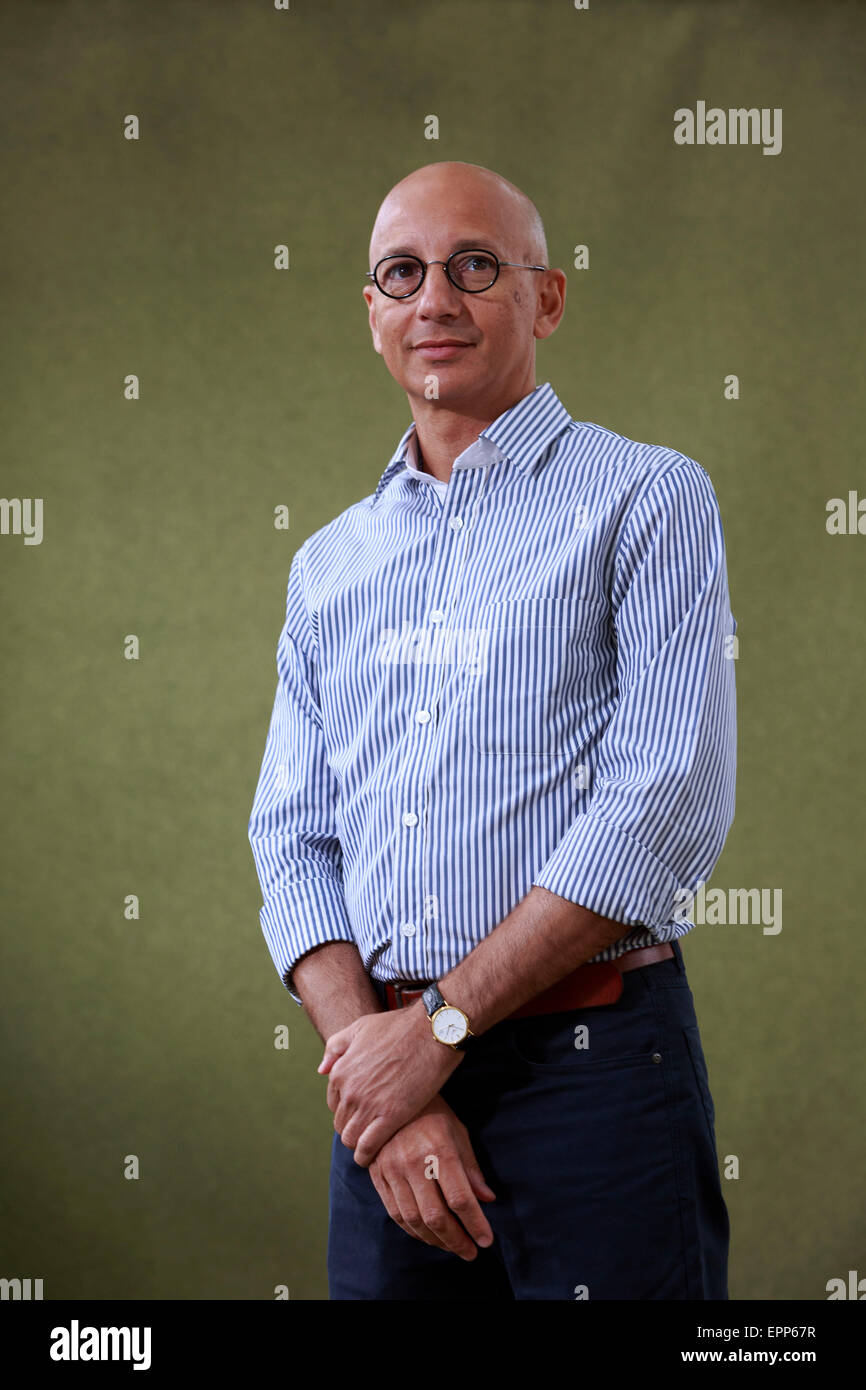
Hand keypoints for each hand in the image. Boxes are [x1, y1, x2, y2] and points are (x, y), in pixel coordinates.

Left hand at [318, 1005, 462, 1166]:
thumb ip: (336, 1048)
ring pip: (351, 1139)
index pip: (334, 1104)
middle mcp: (350, 1090)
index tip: (361, 1113)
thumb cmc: (398, 1027)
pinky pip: (368, 1147)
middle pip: (341, 1124)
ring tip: (371, 1144)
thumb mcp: (360, 1028)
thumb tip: (322, 1070)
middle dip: (352, 1128)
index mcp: (340, 1071)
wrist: (430, 1032)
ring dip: (358, 1145)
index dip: (347, 1110)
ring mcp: (369, 1105)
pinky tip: (372, 1157)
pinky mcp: (391, 1116)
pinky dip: (366, 1156)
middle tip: (368, 1130)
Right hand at [368, 1094, 496, 1260]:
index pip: (460, 1198)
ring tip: (452, 1247)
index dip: (475, 1224)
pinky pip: (395, 1213)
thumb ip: (471, 1168)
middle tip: (471, 1252)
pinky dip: (413, 1231)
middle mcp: (413, 1163)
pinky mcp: (378, 1175)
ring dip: (435, 1241)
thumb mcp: (457, 1131)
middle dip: (456, 1241)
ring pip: (414, 1220)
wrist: (387, 1095)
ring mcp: (392, 1170)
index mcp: (439, 1149)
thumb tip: (488, 1200)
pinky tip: (427, 1236)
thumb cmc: (431, 1112)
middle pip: (436, 1216)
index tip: (487, 1241)